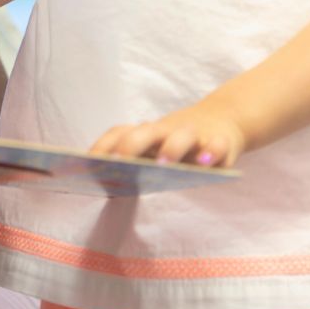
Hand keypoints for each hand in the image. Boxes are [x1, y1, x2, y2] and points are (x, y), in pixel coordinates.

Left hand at [90, 101, 245, 167]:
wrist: (221, 120)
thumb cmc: (177, 142)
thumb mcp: (155, 149)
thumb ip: (136, 164)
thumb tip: (107, 188)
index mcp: (145, 133)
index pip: (119, 134)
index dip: (103, 146)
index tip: (88, 163)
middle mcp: (166, 131)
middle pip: (146, 132)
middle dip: (131, 146)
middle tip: (120, 163)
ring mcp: (194, 135)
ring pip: (182, 136)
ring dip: (172, 149)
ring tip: (164, 164)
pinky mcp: (221, 142)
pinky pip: (218, 145)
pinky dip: (213, 152)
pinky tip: (206, 162)